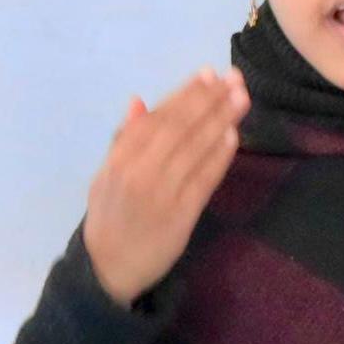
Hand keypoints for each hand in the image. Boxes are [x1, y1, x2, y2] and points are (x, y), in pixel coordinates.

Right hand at [81, 69, 248, 302]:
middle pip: (180, 128)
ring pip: (195, 149)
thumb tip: (139, 102)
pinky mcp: (182, 215)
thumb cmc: (108, 218)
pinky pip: (204, 180)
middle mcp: (140, 172)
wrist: (108, 269)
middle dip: (208, 100)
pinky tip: (233, 137)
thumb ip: (123, 140)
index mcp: (120, 159)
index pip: (157, 118)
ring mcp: (163, 194)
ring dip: (221, 121)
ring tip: (240, 98)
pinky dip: (219, 157)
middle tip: (233, 78)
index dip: (184, 94)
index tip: (207, 74)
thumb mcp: (103, 175)